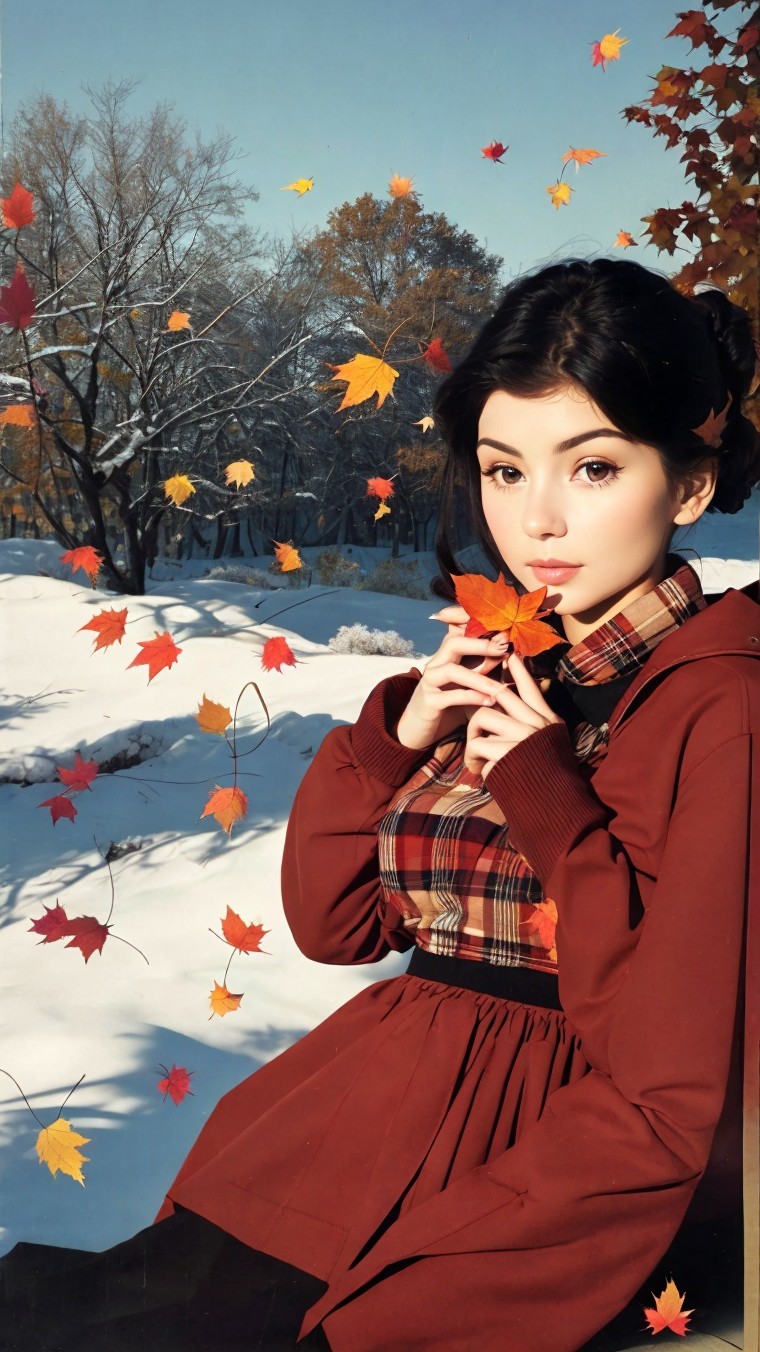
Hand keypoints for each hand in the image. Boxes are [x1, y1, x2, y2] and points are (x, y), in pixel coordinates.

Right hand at [395, 604, 511, 750]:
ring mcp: (429, 681)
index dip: (473, 620)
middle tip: (505, 648)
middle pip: (453, 642)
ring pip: (451, 670)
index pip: (456, 627)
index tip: (500, 622)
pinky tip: (489, 702)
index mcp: (447, 654)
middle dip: (481, 644)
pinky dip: (471, 698)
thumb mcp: (469, 681)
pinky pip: (449, 696)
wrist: (422, 728)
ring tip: (501, 689)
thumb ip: (484, 665)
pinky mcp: (428, 702)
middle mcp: (436, 663)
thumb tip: (507, 649)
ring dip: (479, 678)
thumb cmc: (451, 702)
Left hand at [463, 650, 562, 779]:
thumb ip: (533, 722)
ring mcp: (521, 739)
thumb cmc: (544, 777)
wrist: (552, 808)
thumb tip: (512, 701)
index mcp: (546, 721)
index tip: (509, 654)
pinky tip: (482, 771)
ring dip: (473, 739)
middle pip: (498, 696)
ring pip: (481, 718)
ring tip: (478, 757)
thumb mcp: (546, 743)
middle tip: (474, 727)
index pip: (530, 688)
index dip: (518, 670)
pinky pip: (477, 745)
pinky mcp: (506, 756)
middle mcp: (536, 725)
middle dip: (480, 706)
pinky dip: (474, 760)